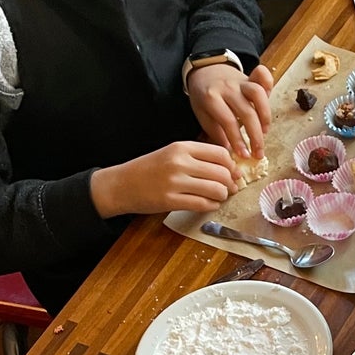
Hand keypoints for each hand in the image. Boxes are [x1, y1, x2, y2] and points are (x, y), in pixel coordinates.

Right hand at [91, 141, 237, 218]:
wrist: (122, 184)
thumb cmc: (149, 169)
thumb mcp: (172, 154)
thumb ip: (197, 157)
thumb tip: (228, 166)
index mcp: (182, 147)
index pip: (220, 154)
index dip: (231, 166)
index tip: (233, 173)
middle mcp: (179, 162)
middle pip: (222, 173)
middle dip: (230, 184)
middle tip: (230, 189)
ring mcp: (175, 182)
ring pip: (216, 190)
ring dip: (222, 196)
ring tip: (218, 197)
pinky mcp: (170, 200)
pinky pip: (203, 204)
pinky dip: (211, 206)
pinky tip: (209, 204)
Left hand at [186, 61, 272, 162]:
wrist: (203, 69)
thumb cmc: (203, 97)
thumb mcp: (202, 114)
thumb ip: (216, 131)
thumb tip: (231, 151)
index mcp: (211, 98)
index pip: (228, 122)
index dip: (238, 140)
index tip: (244, 156)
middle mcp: (227, 88)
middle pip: (247, 112)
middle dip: (255, 136)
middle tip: (258, 153)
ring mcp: (240, 81)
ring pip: (258, 95)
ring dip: (265, 117)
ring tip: (265, 133)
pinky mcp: (250, 77)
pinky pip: (263, 78)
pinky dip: (270, 87)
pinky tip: (270, 104)